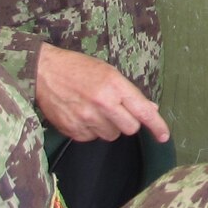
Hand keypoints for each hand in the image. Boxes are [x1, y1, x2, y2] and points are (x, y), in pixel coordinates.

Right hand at [34, 46, 169, 142]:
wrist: (43, 72)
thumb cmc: (77, 68)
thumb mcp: (107, 71)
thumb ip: (129, 92)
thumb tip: (150, 108)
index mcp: (114, 85)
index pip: (143, 111)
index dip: (157, 125)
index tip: (164, 136)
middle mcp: (102, 103)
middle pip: (130, 128)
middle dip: (127, 122)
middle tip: (115, 110)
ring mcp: (87, 118)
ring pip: (111, 135)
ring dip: (108, 126)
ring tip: (94, 109)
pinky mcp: (73, 130)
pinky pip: (92, 139)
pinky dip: (90, 130)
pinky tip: (81, 114)